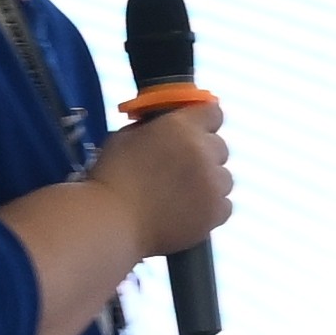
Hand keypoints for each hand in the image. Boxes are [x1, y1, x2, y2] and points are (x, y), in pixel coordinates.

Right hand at [95, 96, 233, 255]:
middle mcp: (203, 151)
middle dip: (204, 155)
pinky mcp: (215, 212)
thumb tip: (162, 130)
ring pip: (223, 178)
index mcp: (182, 126)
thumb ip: (153, 129)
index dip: (203, 123)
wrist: (113, 221)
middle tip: (181, 169)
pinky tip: (188, 213)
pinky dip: (210, 209)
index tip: (195, 131)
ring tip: (181, 195)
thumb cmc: (111, 178)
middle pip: (220, 147)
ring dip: (208, 183)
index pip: (213, 113)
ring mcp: (213, 184)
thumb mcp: (126, 137)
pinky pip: (224, 206)